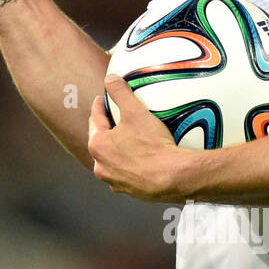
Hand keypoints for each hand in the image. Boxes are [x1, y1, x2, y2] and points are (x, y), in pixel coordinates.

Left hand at [86, 74, 193, 203]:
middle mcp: (100, 165)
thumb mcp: (136, 112)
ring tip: (125, 139)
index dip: (99, 106)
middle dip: (105, 128)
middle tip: (112, 117)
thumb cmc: (153, 145)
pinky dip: (127, 164)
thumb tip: (109, 78)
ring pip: (110, 159)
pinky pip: (124, 173)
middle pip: (100, 140)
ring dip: (115, 148)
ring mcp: (114, 180)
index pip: (95, 119)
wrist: (174, 177)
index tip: (102, 100)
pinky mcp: (128, 190)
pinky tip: (137, 159)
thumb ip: (120, 92)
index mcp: (97, 145)